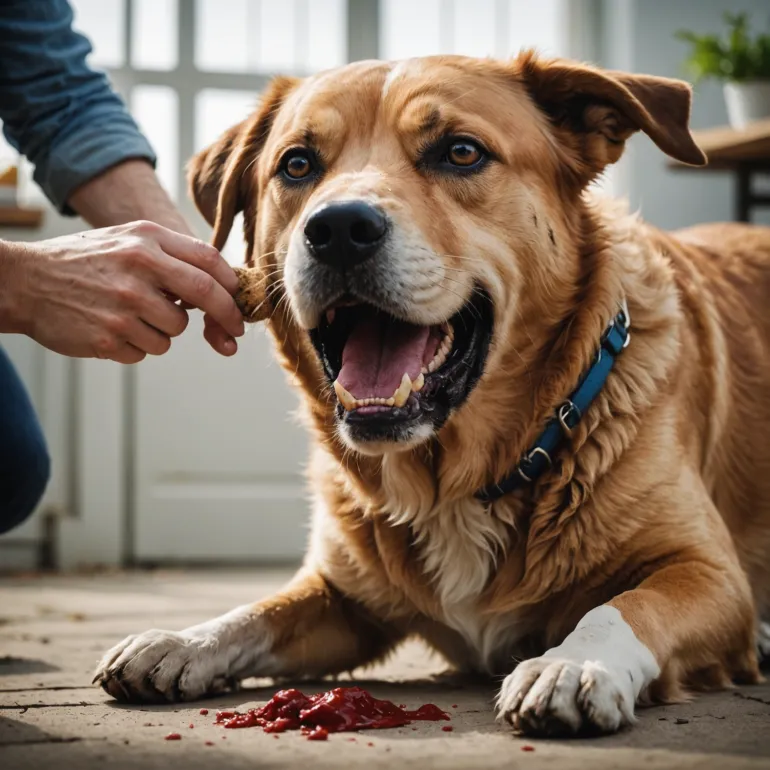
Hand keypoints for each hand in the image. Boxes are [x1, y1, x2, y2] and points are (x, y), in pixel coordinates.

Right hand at [0, 221, 244, 362]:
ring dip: (162, 331)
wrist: (25, 282)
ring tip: (130, 315)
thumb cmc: (85, 261)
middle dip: (227, 317)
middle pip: (207, 296)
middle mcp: (139, 269)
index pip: (209, 261)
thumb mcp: (126, 241)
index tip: (238, 301)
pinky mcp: (111, 337)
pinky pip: (147, 351)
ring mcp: (125, 305)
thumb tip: (219, 285)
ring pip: (175, 331)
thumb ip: (171, 255)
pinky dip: (136, 346)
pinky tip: (112, 328)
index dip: (232, 285)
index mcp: (147, 240)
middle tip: (233, 331)